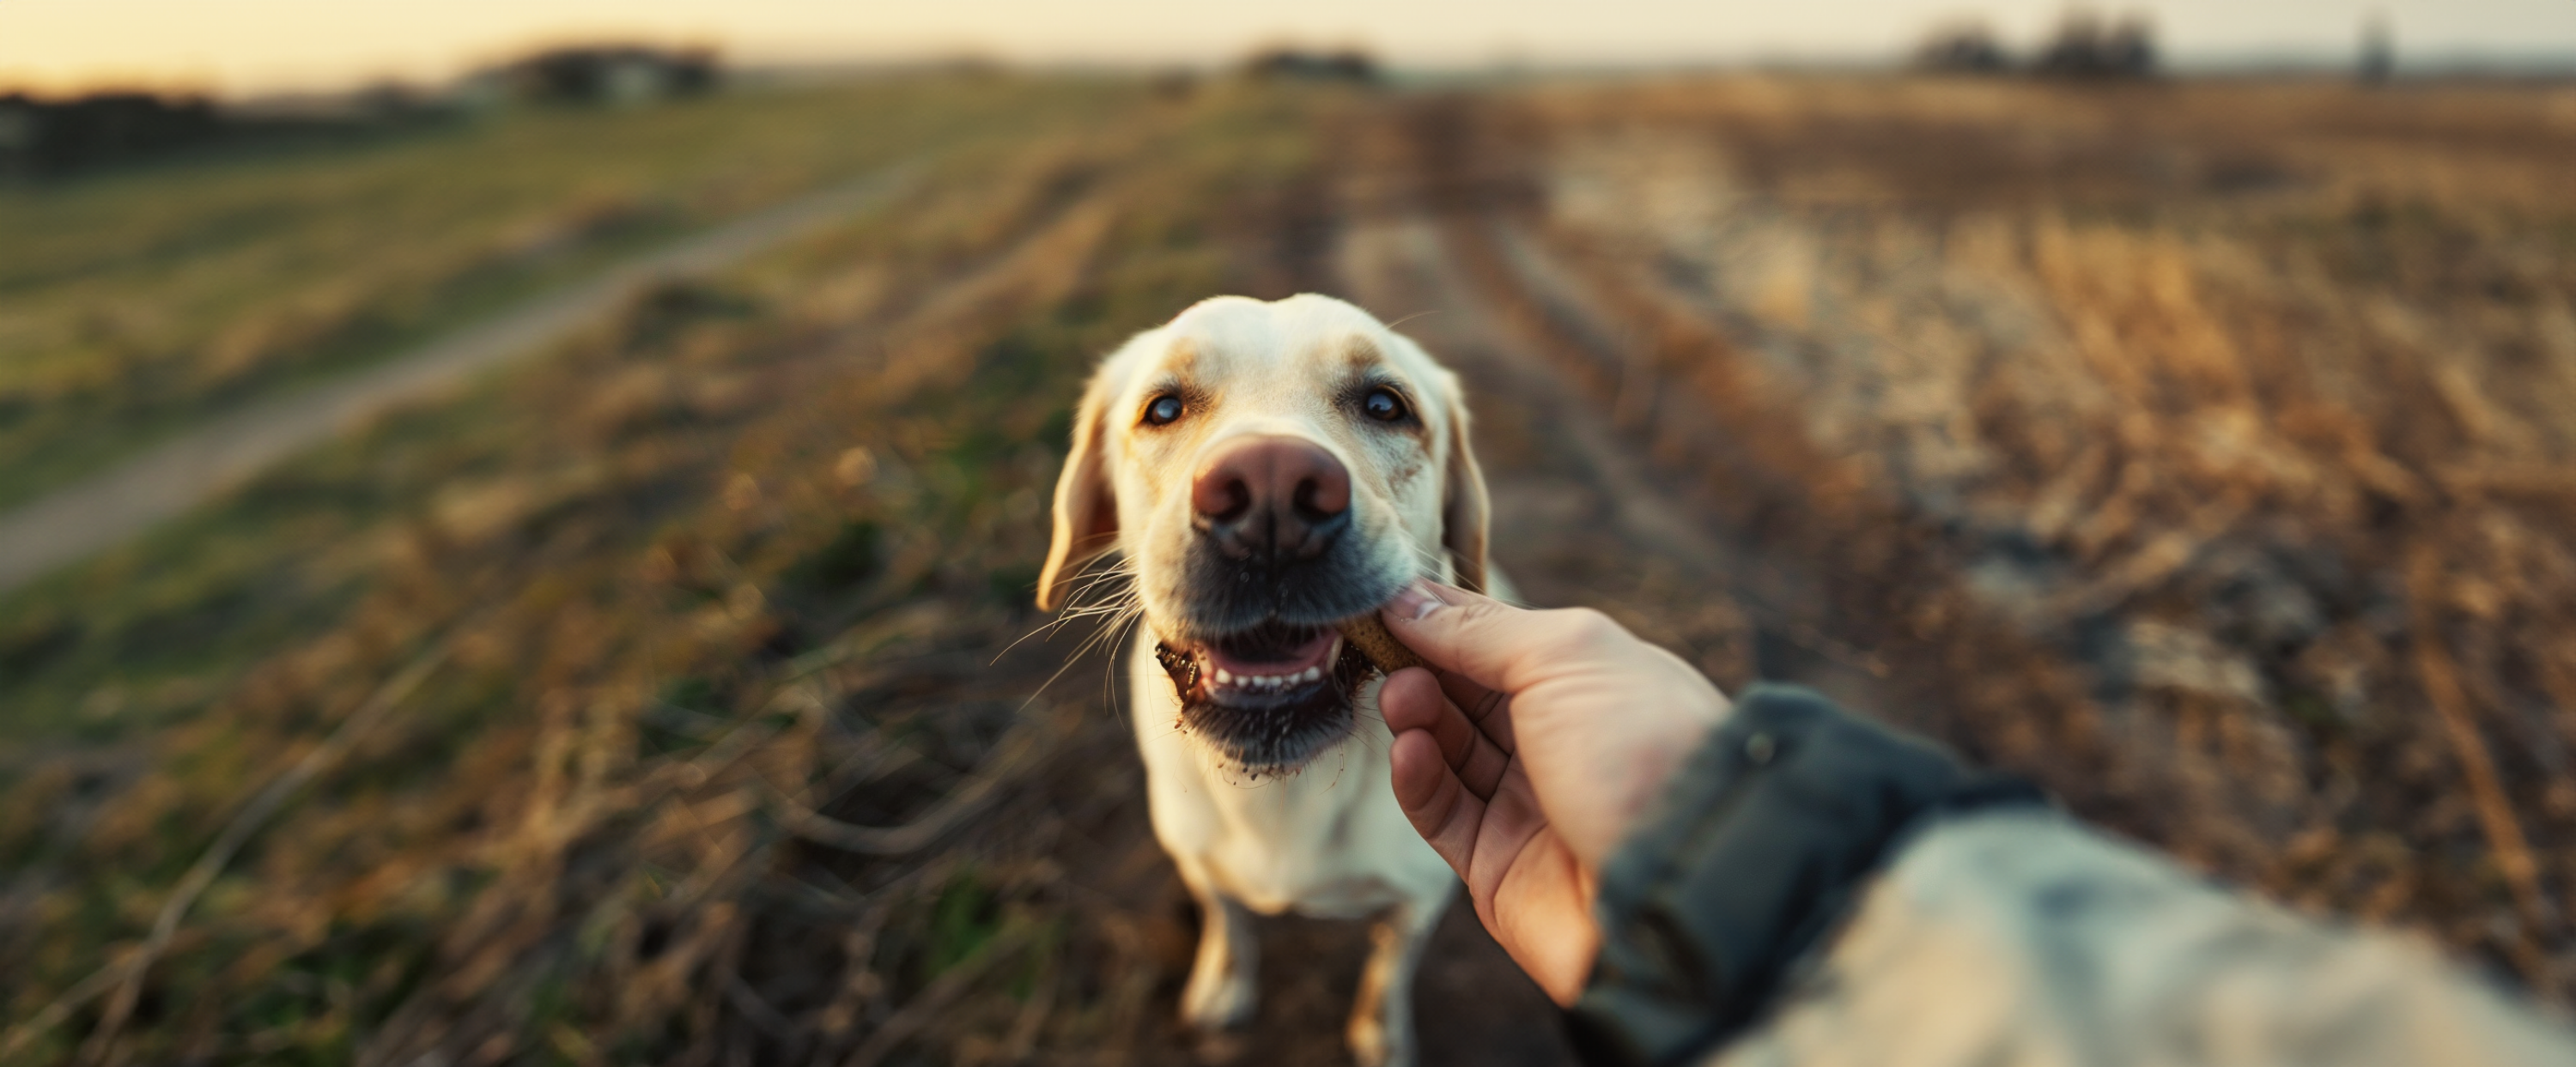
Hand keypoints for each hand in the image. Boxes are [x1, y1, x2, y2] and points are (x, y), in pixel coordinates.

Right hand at [1377, 579, 1728, 1003]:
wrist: (1682, 885)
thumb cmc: (1644, 752)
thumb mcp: (1565, 659)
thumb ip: (1481, 630)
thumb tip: (1407, 597)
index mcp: (1590, 684)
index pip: (1499, 643)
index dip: (1442, 622)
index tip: (1383, 603)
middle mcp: (1560, 742)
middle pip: (1468, 696)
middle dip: (1424, 669)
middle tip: (1385, 653)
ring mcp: (1529, 806)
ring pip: (1449, 752)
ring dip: (1417, 718)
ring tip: (1401, 699)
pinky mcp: (1497, 867)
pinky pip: (1442, 814)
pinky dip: (1418, 780)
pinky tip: (1409, 751)